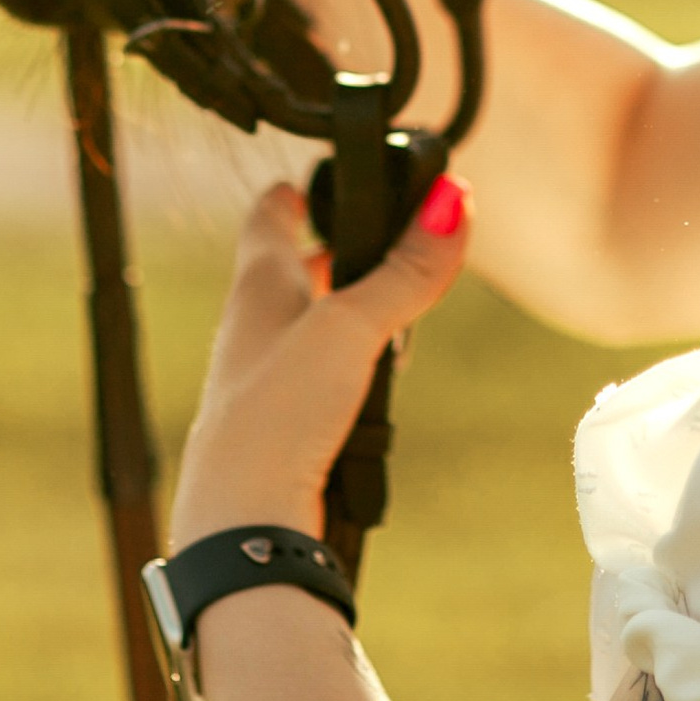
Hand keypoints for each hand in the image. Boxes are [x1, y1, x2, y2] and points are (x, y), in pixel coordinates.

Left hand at [172, 175, 470, 544]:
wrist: (245, 519)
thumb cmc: (277, 413)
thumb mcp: (352, 327)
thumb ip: (405, 271)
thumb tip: (454, 201)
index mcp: (258, 284)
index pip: (269, 217)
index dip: (294, 193)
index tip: (317, 180)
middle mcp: (256, 325)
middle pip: (297, 272)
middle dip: (340, 258)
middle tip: (383, 249)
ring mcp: (266, 377)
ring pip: (315, 329)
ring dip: (354, 320)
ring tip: (394, 328)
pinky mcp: (285, 424)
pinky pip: (323, 381)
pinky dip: (354, 374)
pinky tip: (375, 392)